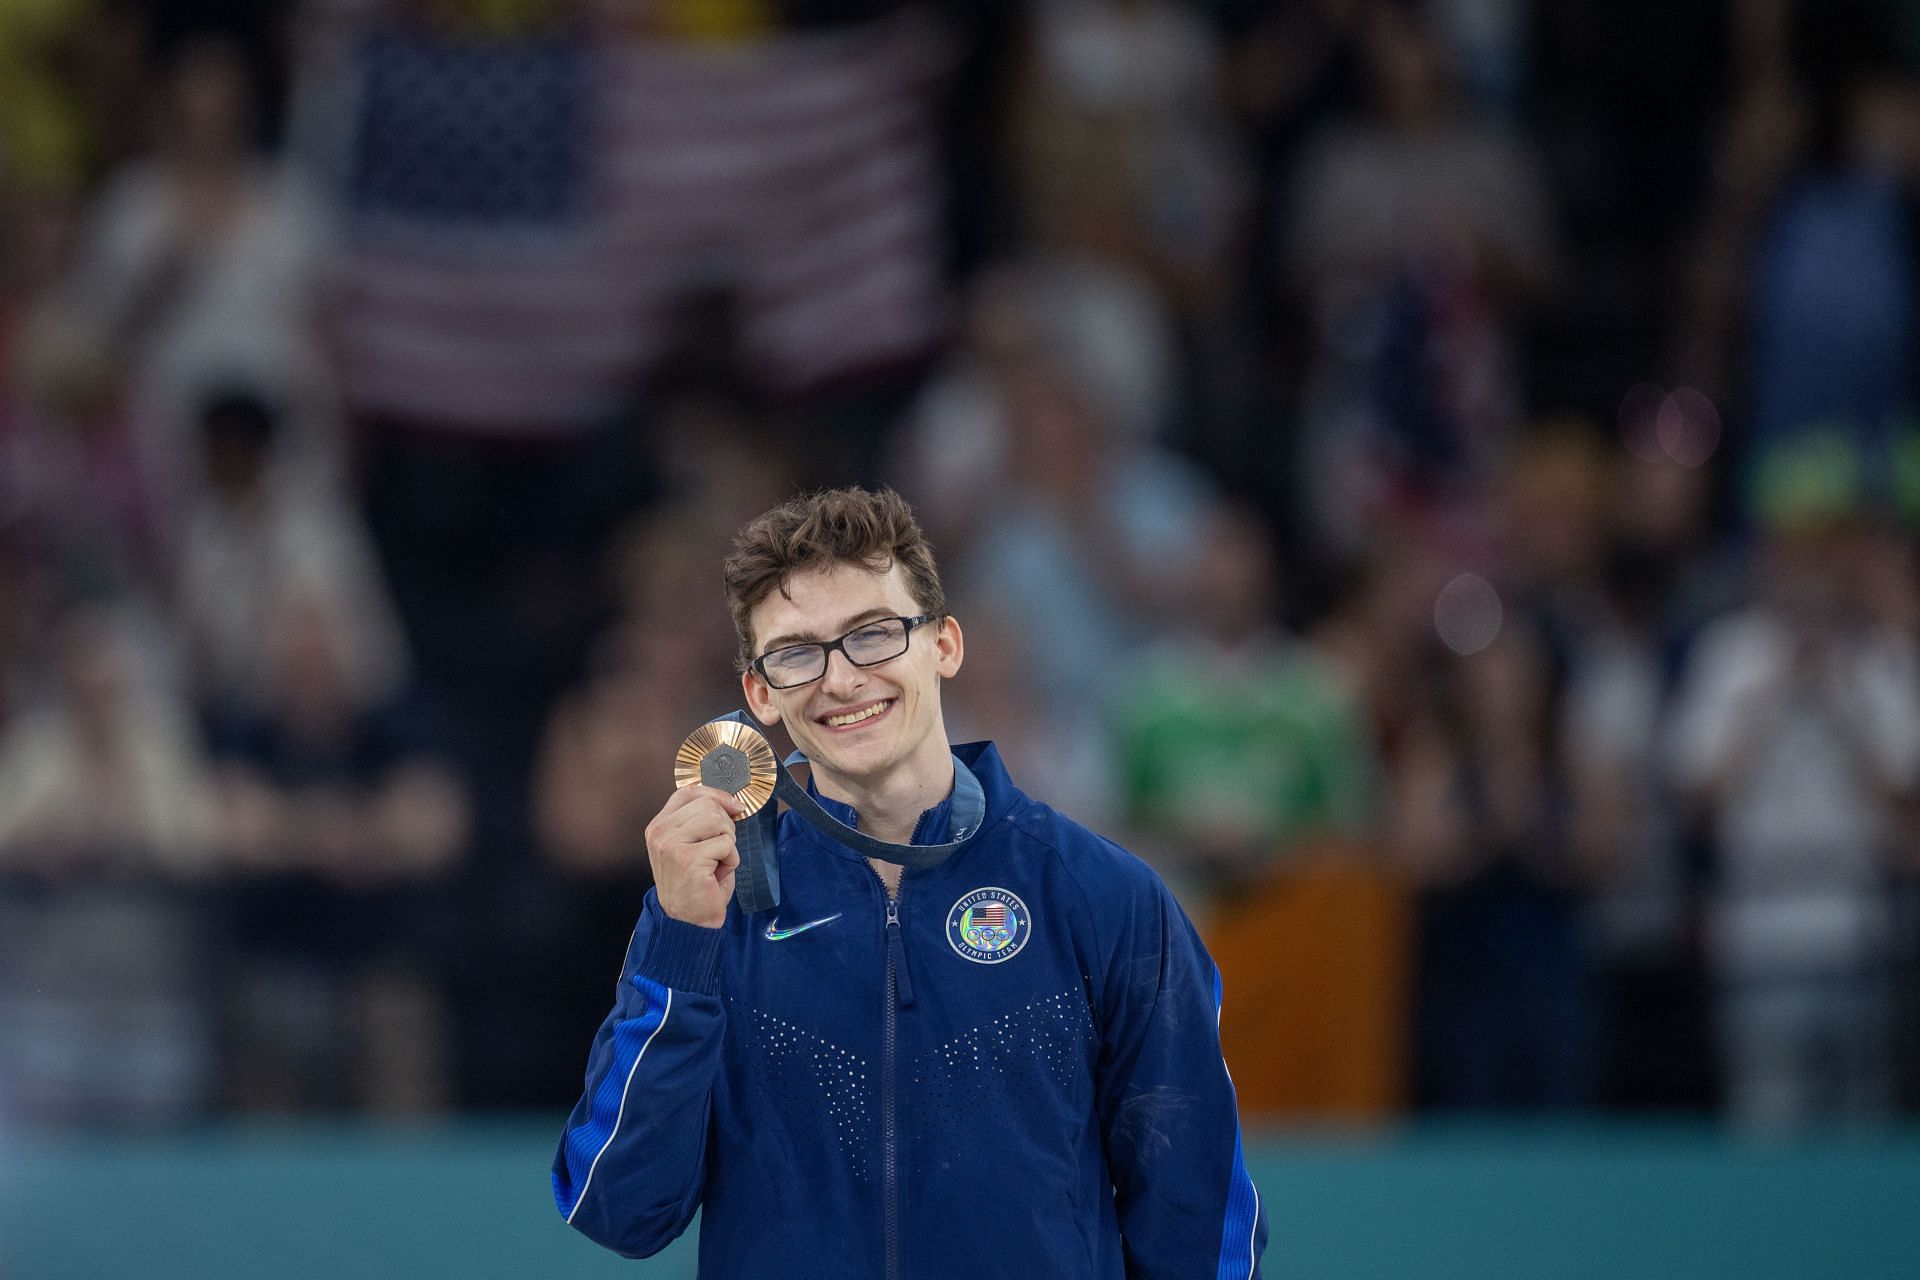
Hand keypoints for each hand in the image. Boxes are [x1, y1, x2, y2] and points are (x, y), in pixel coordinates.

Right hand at [644, 785, 744, 927]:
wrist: (689, 920)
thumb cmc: (696, 882)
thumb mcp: (693, 844)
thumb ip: (701, 820)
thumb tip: (733, 803)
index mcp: (659, 826)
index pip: (688, 792)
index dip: (716, 795)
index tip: (734, 807)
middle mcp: (660, 832)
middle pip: (707, 804)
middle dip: (725, 825)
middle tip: (721, 849)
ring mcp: (671, 845)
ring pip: (717, 820)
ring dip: (728, 841)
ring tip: (718, 860)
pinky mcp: (688, 859)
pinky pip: (726, 844)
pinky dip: (731, 859)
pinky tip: (718, 874)